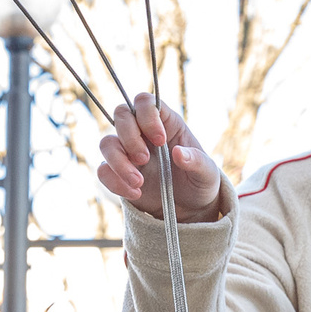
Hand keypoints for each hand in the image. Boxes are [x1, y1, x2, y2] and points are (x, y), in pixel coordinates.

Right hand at [97, 93, 225, 221]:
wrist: (190, 209)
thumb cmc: (200, 182)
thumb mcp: (207, 173)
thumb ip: (196, 161)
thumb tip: (178, 152)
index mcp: (166, 122)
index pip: (145, 102)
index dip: (147, 115)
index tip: (160, 140)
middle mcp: (143, 132)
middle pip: (121, 115)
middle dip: (129, 137)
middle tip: (145, 159)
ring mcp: (128, 152)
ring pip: (107, 143)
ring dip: (119, 162)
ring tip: (139, 182)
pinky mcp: (118, 174)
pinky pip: (103, 170)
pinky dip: (115, 182)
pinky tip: (136, 193)